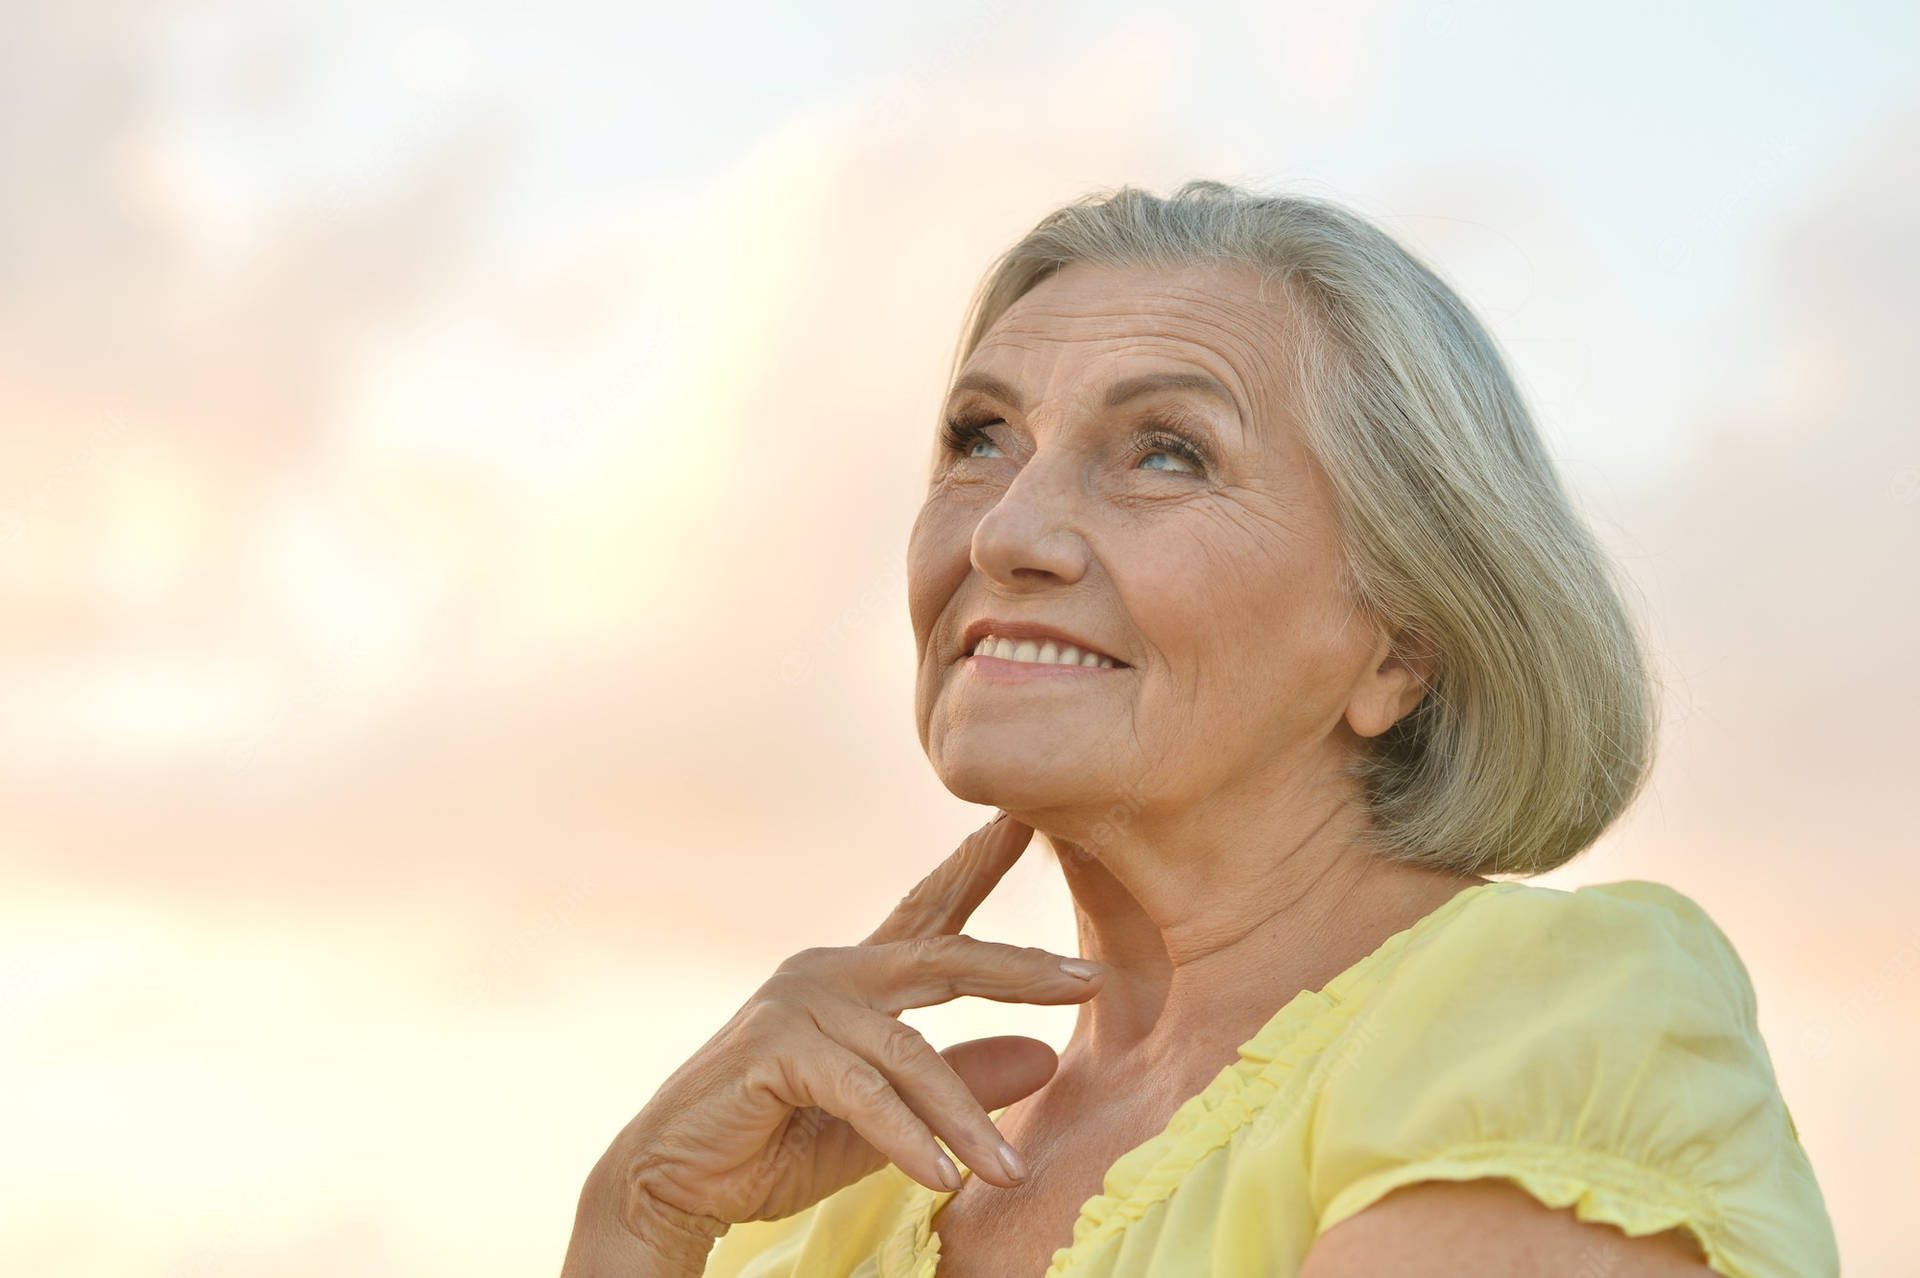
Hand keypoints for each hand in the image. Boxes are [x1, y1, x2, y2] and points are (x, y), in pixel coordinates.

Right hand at [563, 812, 1103, 1268]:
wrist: (675, 1180)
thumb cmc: (776, 1142)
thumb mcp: (889, 1119)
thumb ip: (959, 1084)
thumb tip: (1047, 1058)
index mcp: (854, 979)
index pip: (929, 914)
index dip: (976, 866)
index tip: (1023, 821)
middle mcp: (828, 972)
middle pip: (944, 959)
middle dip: (1018, 968)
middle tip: (1087, 977)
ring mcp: (800, 1003)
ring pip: (912, 1054)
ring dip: (965, 1121)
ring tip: (1012, 1174)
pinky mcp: (778, 1048)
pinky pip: (866, 1094)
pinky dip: (909, 1139)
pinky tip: (943, 1178)